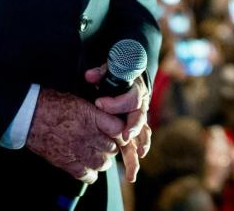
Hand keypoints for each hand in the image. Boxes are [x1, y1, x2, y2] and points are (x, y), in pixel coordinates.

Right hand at [25, 88, 124, 183]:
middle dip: (111, 146)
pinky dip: (90, 173)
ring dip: (102, 160)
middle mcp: (87, 135)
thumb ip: (97, 112)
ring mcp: (77, 151)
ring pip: (103, 163)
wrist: (29, 116)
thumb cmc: (52, 104)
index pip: (119, 130)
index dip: (121, 132)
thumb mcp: (79, 100)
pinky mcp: (67, 164)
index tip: (118, 132)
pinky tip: (87, 166)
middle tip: (105, 143)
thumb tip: (110, 117)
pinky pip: (87, 176)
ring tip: (96, 154)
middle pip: (112, 148)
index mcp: (92, 116)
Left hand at [85, 63, 151, 183]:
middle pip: (140, 116)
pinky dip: (138, 149)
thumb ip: (100, 73)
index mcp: (135, 89)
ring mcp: (139, 117)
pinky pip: (140, 139)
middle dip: (133, 126)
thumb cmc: (115, 76)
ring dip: (141, 143)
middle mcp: (141, 104)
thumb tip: (90, 76)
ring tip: (138, 155)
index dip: (116, 103)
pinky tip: (135, 162)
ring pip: (143, 131)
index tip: (99, 103)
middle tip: (126, 135)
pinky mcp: (136, 127)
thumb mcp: (108, 70)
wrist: (127, 80)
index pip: (130, 98)